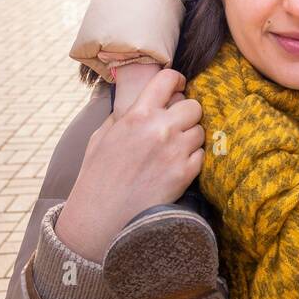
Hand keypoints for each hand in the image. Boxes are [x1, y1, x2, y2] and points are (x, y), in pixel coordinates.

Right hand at [55, 69, 203, 262]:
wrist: (100, 219)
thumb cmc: (97, 178)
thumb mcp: (102, 137)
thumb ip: (125, 116)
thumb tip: (141, 102)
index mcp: (137, 115)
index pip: (168, 80)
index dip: (176, 81)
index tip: (177, 87)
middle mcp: (160, 128)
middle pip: (193, 105)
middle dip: (186, 114)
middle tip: (176, 126)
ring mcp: (175, 151)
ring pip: (200, 130)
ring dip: (190, 138)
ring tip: (173, 150)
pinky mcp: (185, 174)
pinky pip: (201, 155)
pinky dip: (193, 159)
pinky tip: (176, 167)